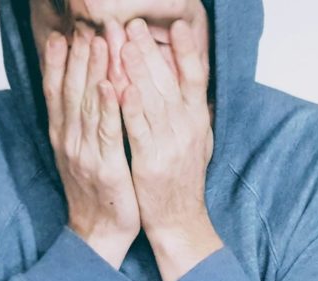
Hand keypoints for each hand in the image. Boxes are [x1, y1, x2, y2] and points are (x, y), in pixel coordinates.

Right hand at [43, 30, 139, 268]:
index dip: (58, 62)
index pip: (56, 91)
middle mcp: (69, 140)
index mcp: (63, 136)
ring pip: (87, 104)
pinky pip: (107, 132)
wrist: (99, 233)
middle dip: (78, 56)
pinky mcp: (106, 167)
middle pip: (70, 90)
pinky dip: (107, 107)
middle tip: (85, 26)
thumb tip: (82, 93)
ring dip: (93, 71)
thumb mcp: (81, 153)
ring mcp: (85, 153)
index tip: (62, 34)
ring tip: (98, 41)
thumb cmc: (97, 192)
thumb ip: (80, 124)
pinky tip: (110, 85)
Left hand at [120, 18, 221, 280]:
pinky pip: (139, 130)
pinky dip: (130, 108)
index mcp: (197, 120)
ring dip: (137, 70)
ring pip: (152, 100)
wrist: (180, 221)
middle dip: (149, 50)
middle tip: (132, 23)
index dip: (187, 50)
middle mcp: (188, 128)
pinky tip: (120, 87)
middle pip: (169, 81)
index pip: (196, 77)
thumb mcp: (197, 140)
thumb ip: (192, 111)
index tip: (179, 25)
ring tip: (122, 42)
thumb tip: (192, 82)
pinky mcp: (151, 161)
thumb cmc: (182, 180)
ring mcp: (171, 144)